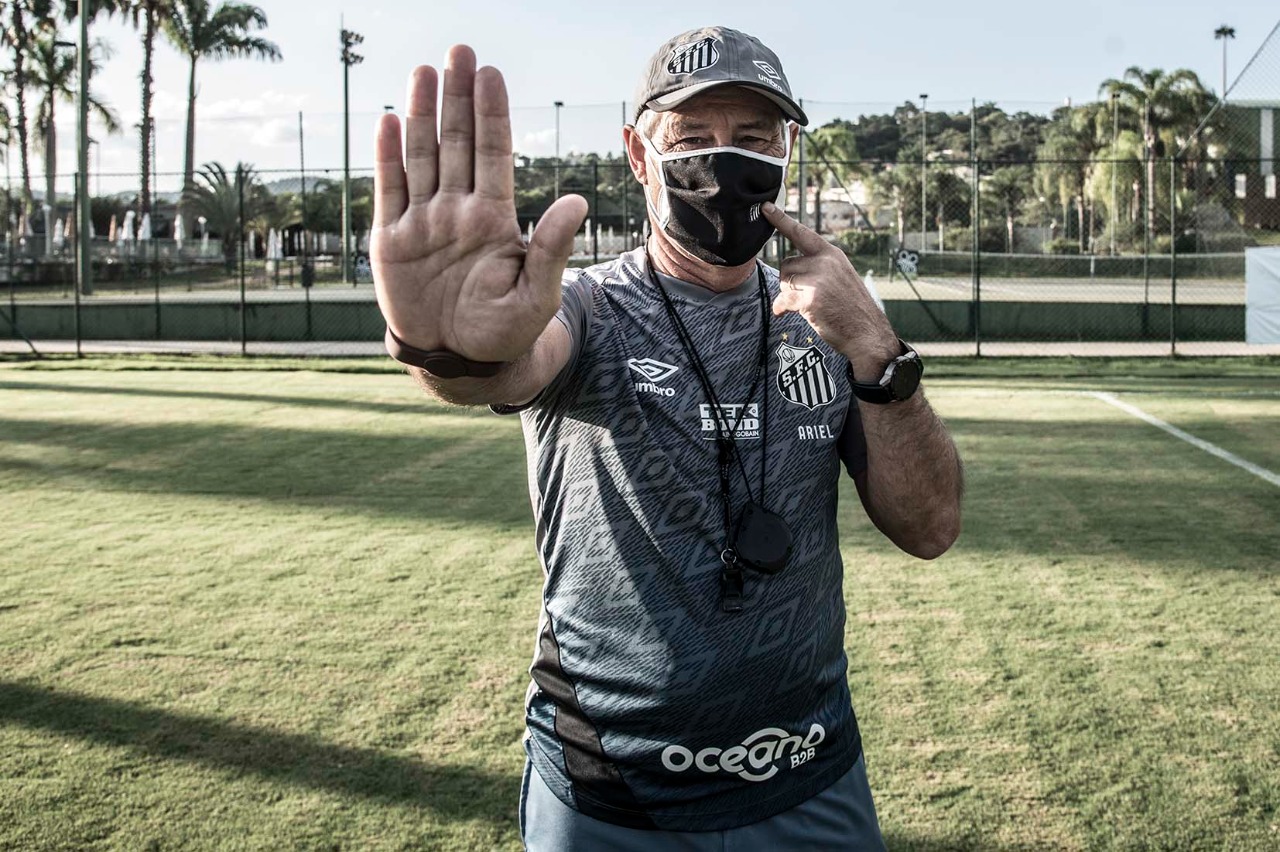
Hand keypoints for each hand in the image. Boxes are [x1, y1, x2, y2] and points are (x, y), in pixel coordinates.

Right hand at [371, 46, 587, 362]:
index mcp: (493, 219)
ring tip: (424, 72)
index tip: (490, 73)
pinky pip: (389, 191)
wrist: (460, 361)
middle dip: (458, 97)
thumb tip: (576, 201)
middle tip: (459, 50)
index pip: (493, 154)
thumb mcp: (536, 296)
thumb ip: (551, 247)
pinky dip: (387, 158)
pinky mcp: (393, 241)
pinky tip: (388, 121)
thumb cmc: (504, 333)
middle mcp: (457, 211)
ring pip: (422, 157)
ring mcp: (424, 222)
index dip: (491, 113)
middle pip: (458, 143)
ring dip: (422, 114)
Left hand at [763, 203, 899, 379]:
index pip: (801, 233)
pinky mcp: (811, 298)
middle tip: (806, 295)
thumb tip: (787, 273)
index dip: (781, 220)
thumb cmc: (850, 308)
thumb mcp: (840, 277)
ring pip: (784, 282)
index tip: (765, 207)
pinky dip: (782, 308)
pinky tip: (786, 312)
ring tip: (808, 304)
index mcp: (832, 254)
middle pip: (786, 264)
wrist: (866, 332)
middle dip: (789, 281)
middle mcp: (825, 262)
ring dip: (788, 295)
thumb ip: (818, 267)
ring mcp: (818, 279)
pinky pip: (784, 300)